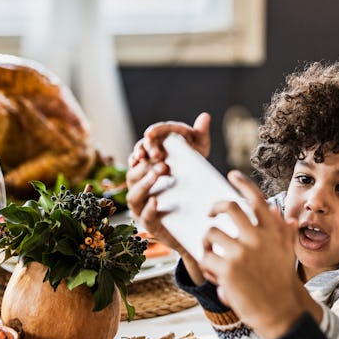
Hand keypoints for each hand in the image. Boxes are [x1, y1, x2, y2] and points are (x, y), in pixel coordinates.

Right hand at [125, 112, 211, 259]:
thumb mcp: (199, 156)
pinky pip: (144, 217)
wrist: (201, 215)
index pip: (141, 149)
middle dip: (145, 162)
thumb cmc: (194, 179)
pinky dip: (148, 209)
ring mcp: (143, 203)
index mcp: (149, 164)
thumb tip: (205, 116)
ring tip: (160, 172)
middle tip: (162, 157)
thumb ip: (200, 136)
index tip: (150, 136)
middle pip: (134, 170)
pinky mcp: (150, 222)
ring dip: (145, 181)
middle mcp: (141, 182)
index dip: (144, 143)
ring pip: (133, 193)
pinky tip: (157, 201)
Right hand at [131, 112, 211, 163]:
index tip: (149, 133)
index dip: (155, 130)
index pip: (160, 129)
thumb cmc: (195, 157)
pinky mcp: (144, 165)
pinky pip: (136, 164)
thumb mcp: (201, 146)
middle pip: (149, 140)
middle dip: (150, 146)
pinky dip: (134, 162)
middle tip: (156, 155)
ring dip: (139, 153)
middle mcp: (157, 140)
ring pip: (140, 150)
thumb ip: (201, 132)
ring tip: (140, 159)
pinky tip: (134, 164)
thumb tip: (206, 115)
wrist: (191, 175)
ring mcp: (149, 152)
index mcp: (170, 132)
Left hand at [200, 171, 315, 338]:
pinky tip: (212, 271)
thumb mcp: (287, 252)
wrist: (280, 311)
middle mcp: (258, 237)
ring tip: (210, 250)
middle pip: (229, 207)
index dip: (243, 183)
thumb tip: (280, 212)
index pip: (256, 199)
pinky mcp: (227, 270)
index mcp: (273, 231)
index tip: (233, 175)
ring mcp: (241, 252)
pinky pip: (206, 257)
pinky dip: (206, 263)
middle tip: (210, 213)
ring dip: (207, 240)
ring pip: (212, 232)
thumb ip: (284, 231)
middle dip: (215, 207)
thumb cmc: (282, 281)